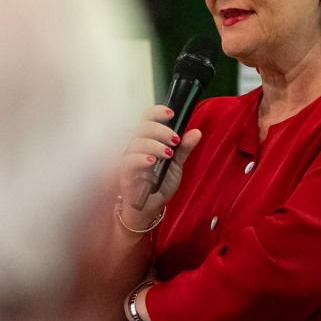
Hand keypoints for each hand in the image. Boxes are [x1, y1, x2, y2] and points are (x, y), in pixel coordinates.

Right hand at [118, 105, 203, 225]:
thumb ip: (184, 149)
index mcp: (147, 141)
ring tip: (168, 153)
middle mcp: (135, 147)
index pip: (147, 119)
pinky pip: (129, 161)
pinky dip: (141, 158)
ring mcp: (128, 159)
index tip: (170, 113)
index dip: (157, 112)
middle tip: (175, 140)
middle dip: (161, 130)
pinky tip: (152, 161)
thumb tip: (197, 132)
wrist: (149, 208)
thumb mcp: (176, 165)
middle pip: (142, 127)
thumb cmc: (158, 185)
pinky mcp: (124, 173)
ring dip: (154, 144)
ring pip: (136, 142)